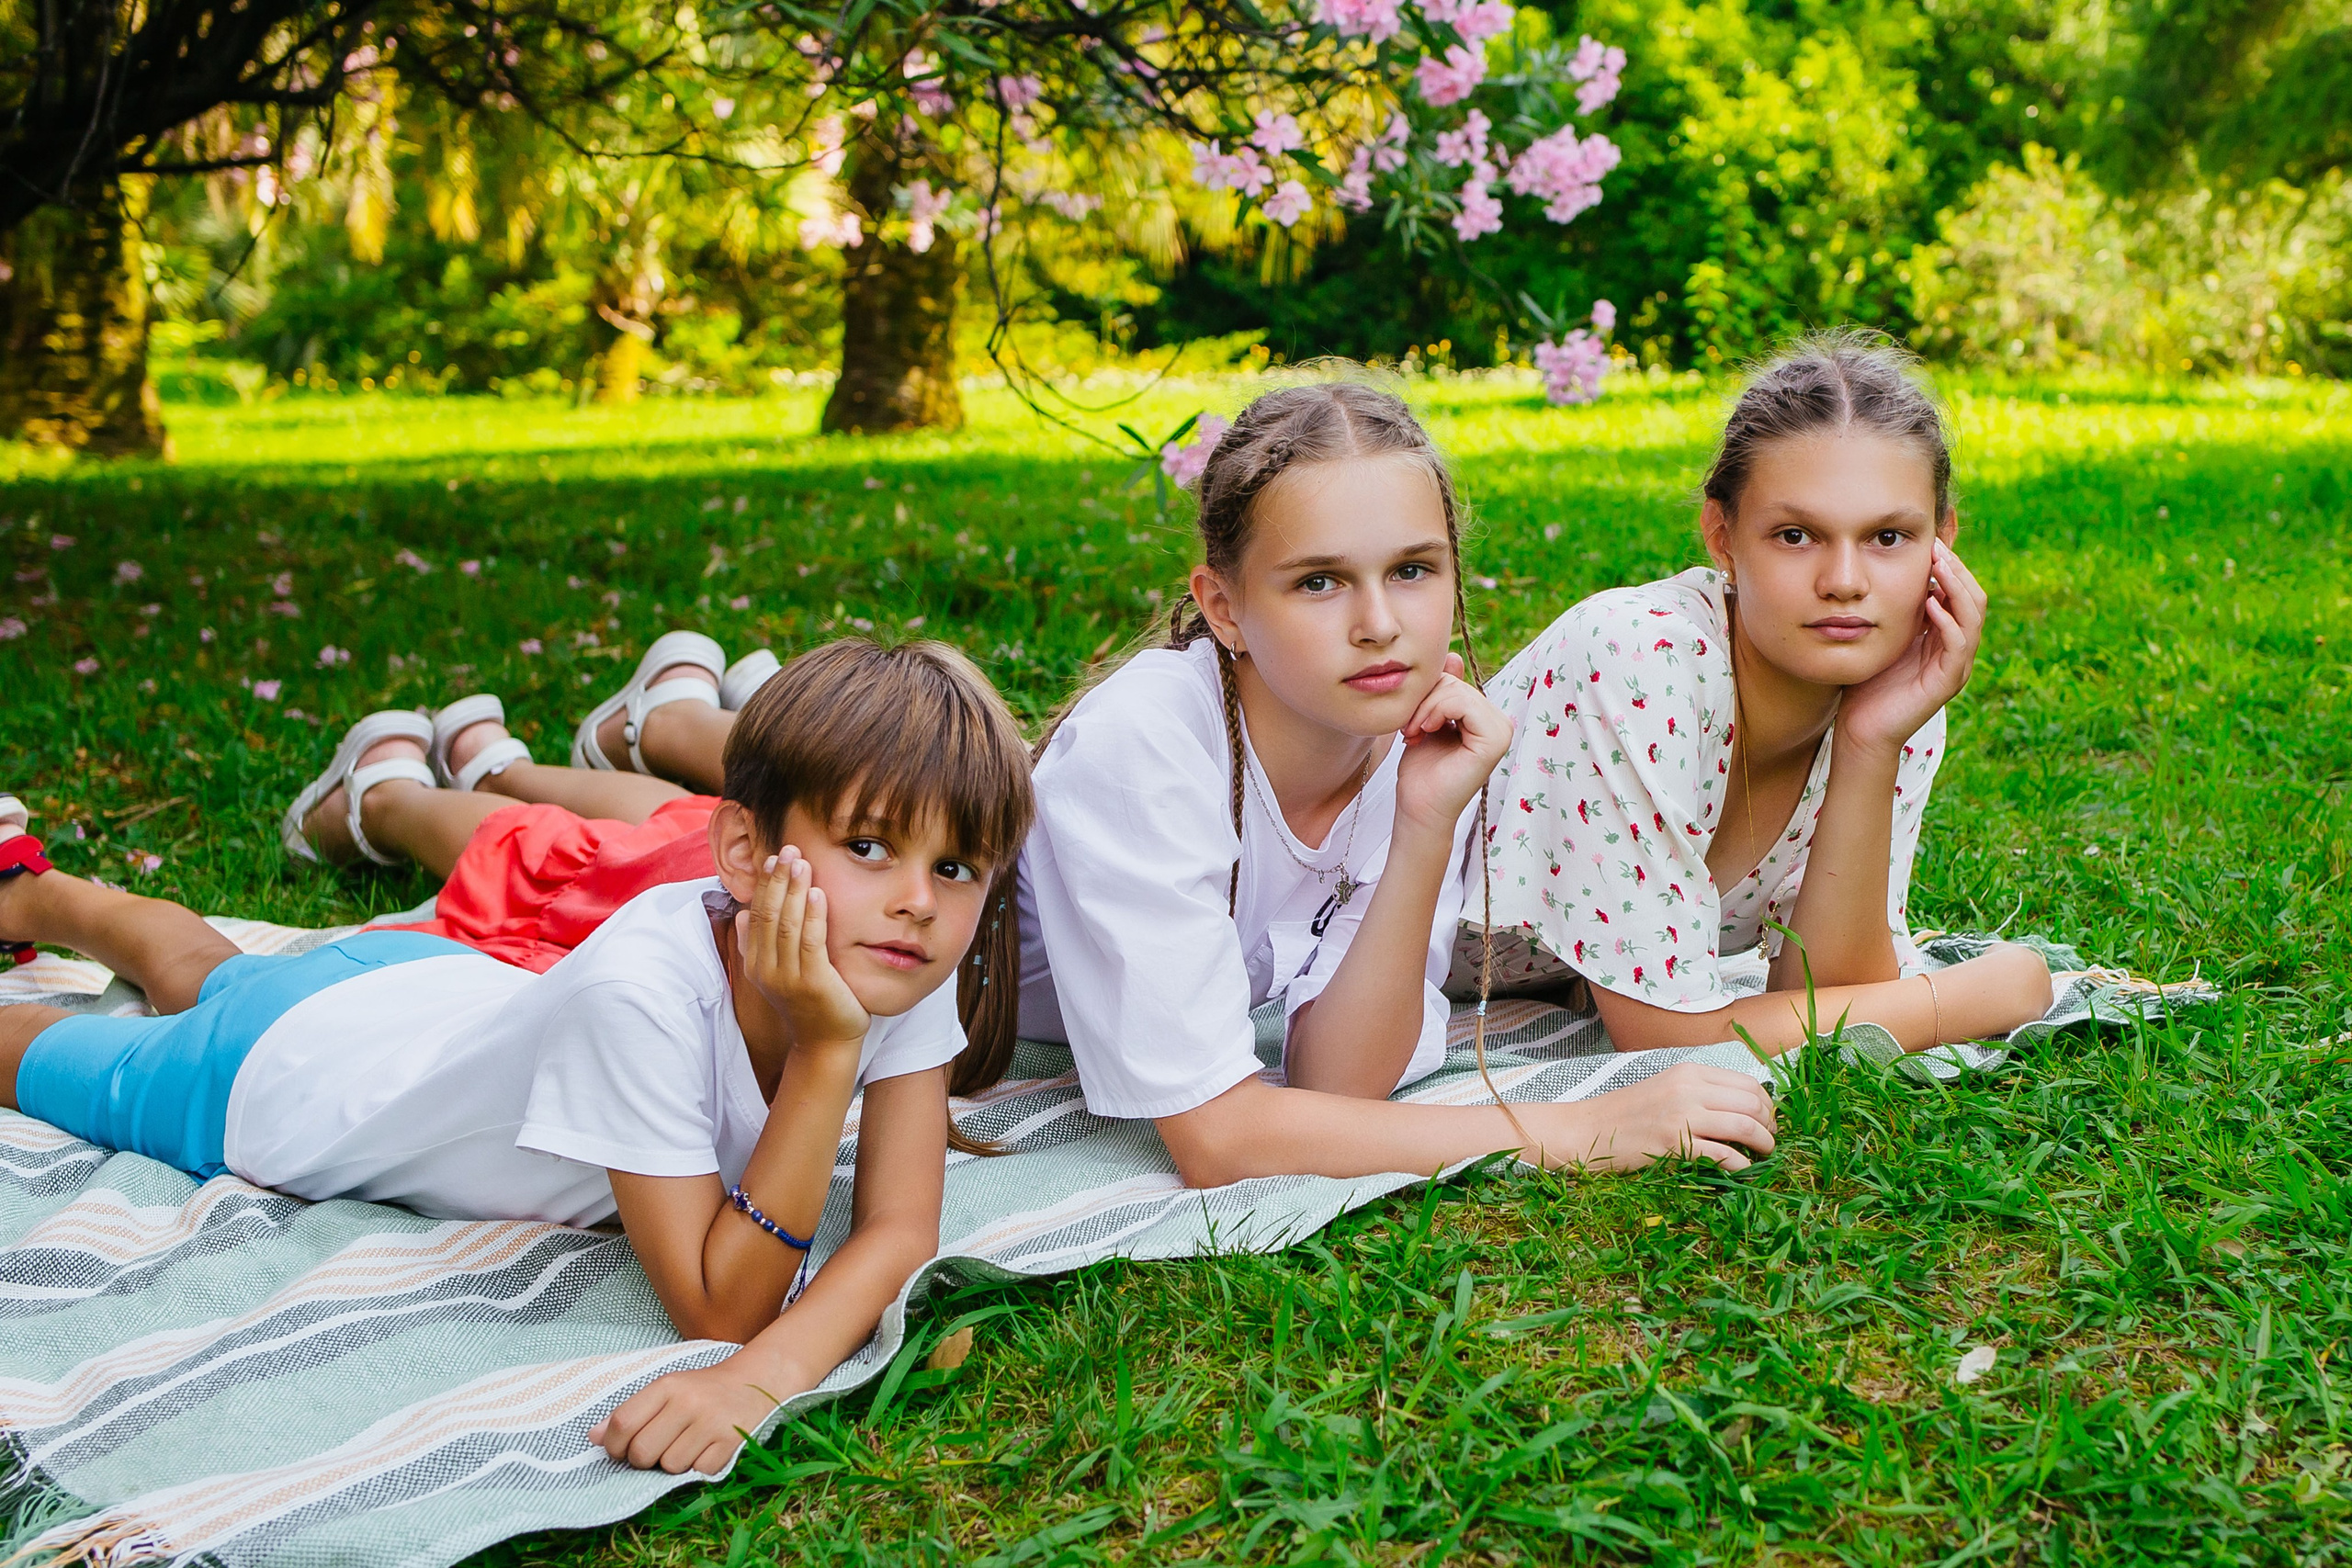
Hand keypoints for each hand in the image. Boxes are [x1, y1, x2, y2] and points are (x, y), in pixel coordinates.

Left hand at [588, 1354, 800, 1473]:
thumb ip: (630, 1412)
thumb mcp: (666, 1390)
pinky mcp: (731, 1442)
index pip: (623, 1423)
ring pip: (669, 1466)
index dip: (614, 1445)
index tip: (621, 1450)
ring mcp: (711, 1423)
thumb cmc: (702, 1390)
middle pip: (642, 1452)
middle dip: (643, 1460)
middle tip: (656, 1451)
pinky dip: (698, 1468)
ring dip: (673, 1464)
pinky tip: (704, 1451)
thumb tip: (593, 1438)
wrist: (756, 1381)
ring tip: (685, 1447)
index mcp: (667, 1386)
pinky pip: (698, 1473)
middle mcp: (688, 1402)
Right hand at [737, 848, 868, 1051]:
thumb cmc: (808, 1002)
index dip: (764, 885)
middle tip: (788, 849)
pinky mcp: (813, 983)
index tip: (773, 858)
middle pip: (768, 915)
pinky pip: (810, 942)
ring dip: (794, 890)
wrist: (827, 1042)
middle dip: (777, 880)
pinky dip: (812, 915)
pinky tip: (817, 893)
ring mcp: (788, 978)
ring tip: (801, 862)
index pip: (756, 915)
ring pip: (786, 925)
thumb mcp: (778, 971)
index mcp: (756, 964)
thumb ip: (759, 944)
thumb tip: (743, 913)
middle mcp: (767, 970)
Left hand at [1393, 653, 1514, 835]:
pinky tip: (1424, 732)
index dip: (1426, 695)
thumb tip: (1453, 656)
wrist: (1418, 807)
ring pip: (1455, 690)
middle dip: (1423, 702)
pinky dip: (1435, 712)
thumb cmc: (1421, 770)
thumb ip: (1442, 691)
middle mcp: (1500, 721)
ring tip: (1413, 733)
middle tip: (1410, 730)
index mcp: (1486, 717)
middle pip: (1454, 683)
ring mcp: (1502, 730)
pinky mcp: (1495, 739)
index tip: (1411, 723)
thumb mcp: (1427, 720)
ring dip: (1424, 709)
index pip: (1453, 682)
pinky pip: (1462, 702)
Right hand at [1523, 1064, 1777, 1171]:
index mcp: (1689, 1072)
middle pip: (1752, 1103)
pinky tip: (1743, 1171)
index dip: (1766, 1104)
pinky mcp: (1674, 1143)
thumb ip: (1699, 1092)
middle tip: (1770, 1141)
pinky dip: (1742, 1165)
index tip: (1768, 1121)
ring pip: (1745, 1126)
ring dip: (1764, 1144)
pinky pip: (1724, 1155)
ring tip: (1765, 1155)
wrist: (1587, 1130)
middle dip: (1770, 1125)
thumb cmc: (1626, 1114)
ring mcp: (1681, 1115)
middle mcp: (1689, 1088)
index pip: (1747, 1083)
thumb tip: (1743, 1106)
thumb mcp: (1666, 1089)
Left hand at [1838, 539, 1986, 752]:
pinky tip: (1930, 602)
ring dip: (1957, 588)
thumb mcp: (1882, 637)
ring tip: (1938, 566)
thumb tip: (1888, 573)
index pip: (1961, 594)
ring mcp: (1955, 667)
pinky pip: (1958, 645)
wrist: (1861, 729)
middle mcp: (1955, 650)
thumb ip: (1893, 610)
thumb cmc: (1867, 683)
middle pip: (1975, 600)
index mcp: (1943, 637)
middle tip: (1937, 547)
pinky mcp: (1947, 683)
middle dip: (1958, 571)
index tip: (1931, 544)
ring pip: (1973, 618)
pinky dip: (1947, 621)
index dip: (1951, 568)